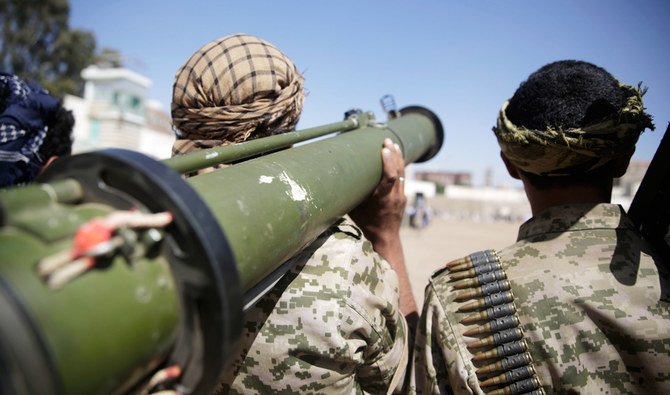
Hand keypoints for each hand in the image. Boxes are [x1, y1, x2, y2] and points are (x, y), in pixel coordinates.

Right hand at [349, 138, 416, 318]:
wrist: (384, 239)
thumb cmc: (365, 224)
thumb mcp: (355, 209)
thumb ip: (351, 194)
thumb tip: (333, 180)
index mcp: (383, 199)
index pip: (391, 177)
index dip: (389, 161)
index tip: (384, 148)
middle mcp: (395, 197)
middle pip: (399, 170)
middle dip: (393, 153)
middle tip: (386, 140)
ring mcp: (401, 197)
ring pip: (403, 172)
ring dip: (398, 157)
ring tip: (391, 144)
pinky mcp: (403, 197)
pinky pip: (402, 177)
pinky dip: (399, 166)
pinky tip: (395, 156)